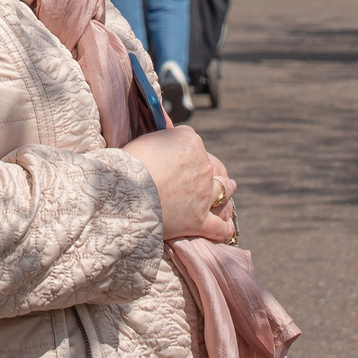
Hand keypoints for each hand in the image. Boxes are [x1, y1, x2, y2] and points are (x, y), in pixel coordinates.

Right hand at [120, 125, 237, 243]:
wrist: (126, 194)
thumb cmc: (128, 164)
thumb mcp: (146, 140)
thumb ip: (162, 136)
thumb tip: (169, 127)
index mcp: (189, 141)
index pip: (192, 141)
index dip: (183, 149)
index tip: (177, 156)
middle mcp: (202, 165)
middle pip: (210, 164)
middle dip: (209, 168)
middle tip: (210, 172)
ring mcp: (204, 194)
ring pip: (223, 190)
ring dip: (227, 190)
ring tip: (231, 188)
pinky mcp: (199, 220)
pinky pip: (217, 226)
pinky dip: (223, 229)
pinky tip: (227, 230)